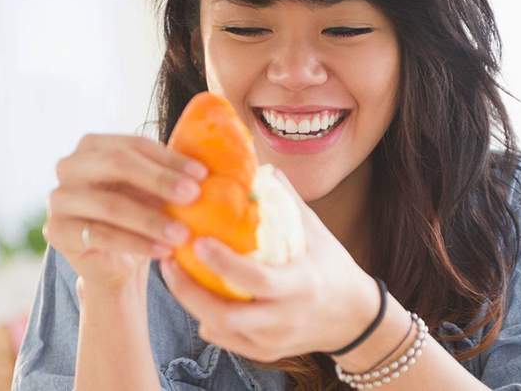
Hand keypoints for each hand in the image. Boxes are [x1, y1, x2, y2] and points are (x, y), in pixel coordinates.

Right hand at [42, 133, 206, 291]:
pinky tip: (165, 251)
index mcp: (93, 145)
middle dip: (160, 180)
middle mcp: (69, 165)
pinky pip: (102, 236)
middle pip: (117, 164)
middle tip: (194, 196)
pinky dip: (138, 244)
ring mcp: (59, 198)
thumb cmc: (139, 215)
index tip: (203, 175)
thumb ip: (171, 172)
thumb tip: (207, 166)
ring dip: (152, 220)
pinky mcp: (57, 232)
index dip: (170, 159)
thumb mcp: (154, 189)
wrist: (115, 262)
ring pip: (110, 205)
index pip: (134, 144)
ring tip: (183, 234)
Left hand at [159, 168, 376, 362]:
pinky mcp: (264, 352)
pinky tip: (193, 295)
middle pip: (226, 315)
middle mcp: (285, 318)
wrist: (353, 318)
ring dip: (190, 303)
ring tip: (172, 272)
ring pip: (220, 330)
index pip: (257, 279)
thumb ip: (289, 202)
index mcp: (301, 285)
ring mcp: (273, 340)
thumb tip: (263, 168)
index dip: (224, 263)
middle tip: (167, 259)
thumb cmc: (333, 267)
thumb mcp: (317, 233)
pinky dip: (206, 319)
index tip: (198, 241)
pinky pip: (225, 340)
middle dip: (188, 291)